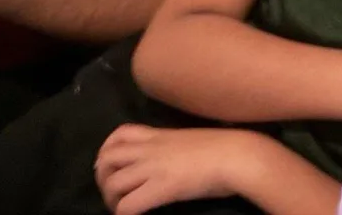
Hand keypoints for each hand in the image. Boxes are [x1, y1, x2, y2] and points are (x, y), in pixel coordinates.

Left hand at [95, 124, 251, 214]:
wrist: (240, 155)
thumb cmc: (226, 147)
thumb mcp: (193, 140)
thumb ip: (175, 146)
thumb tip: (170, 160)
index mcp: (159, 135)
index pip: (119, 134)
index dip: (106, 151)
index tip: (112, 166)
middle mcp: (151, 149)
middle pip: (106, 158)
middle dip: (102, 178)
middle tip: (113, 192)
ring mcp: (154, 168)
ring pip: (111, 183)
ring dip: (111, 200)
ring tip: (122, 207)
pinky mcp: (161, 189)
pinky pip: (128, 206)